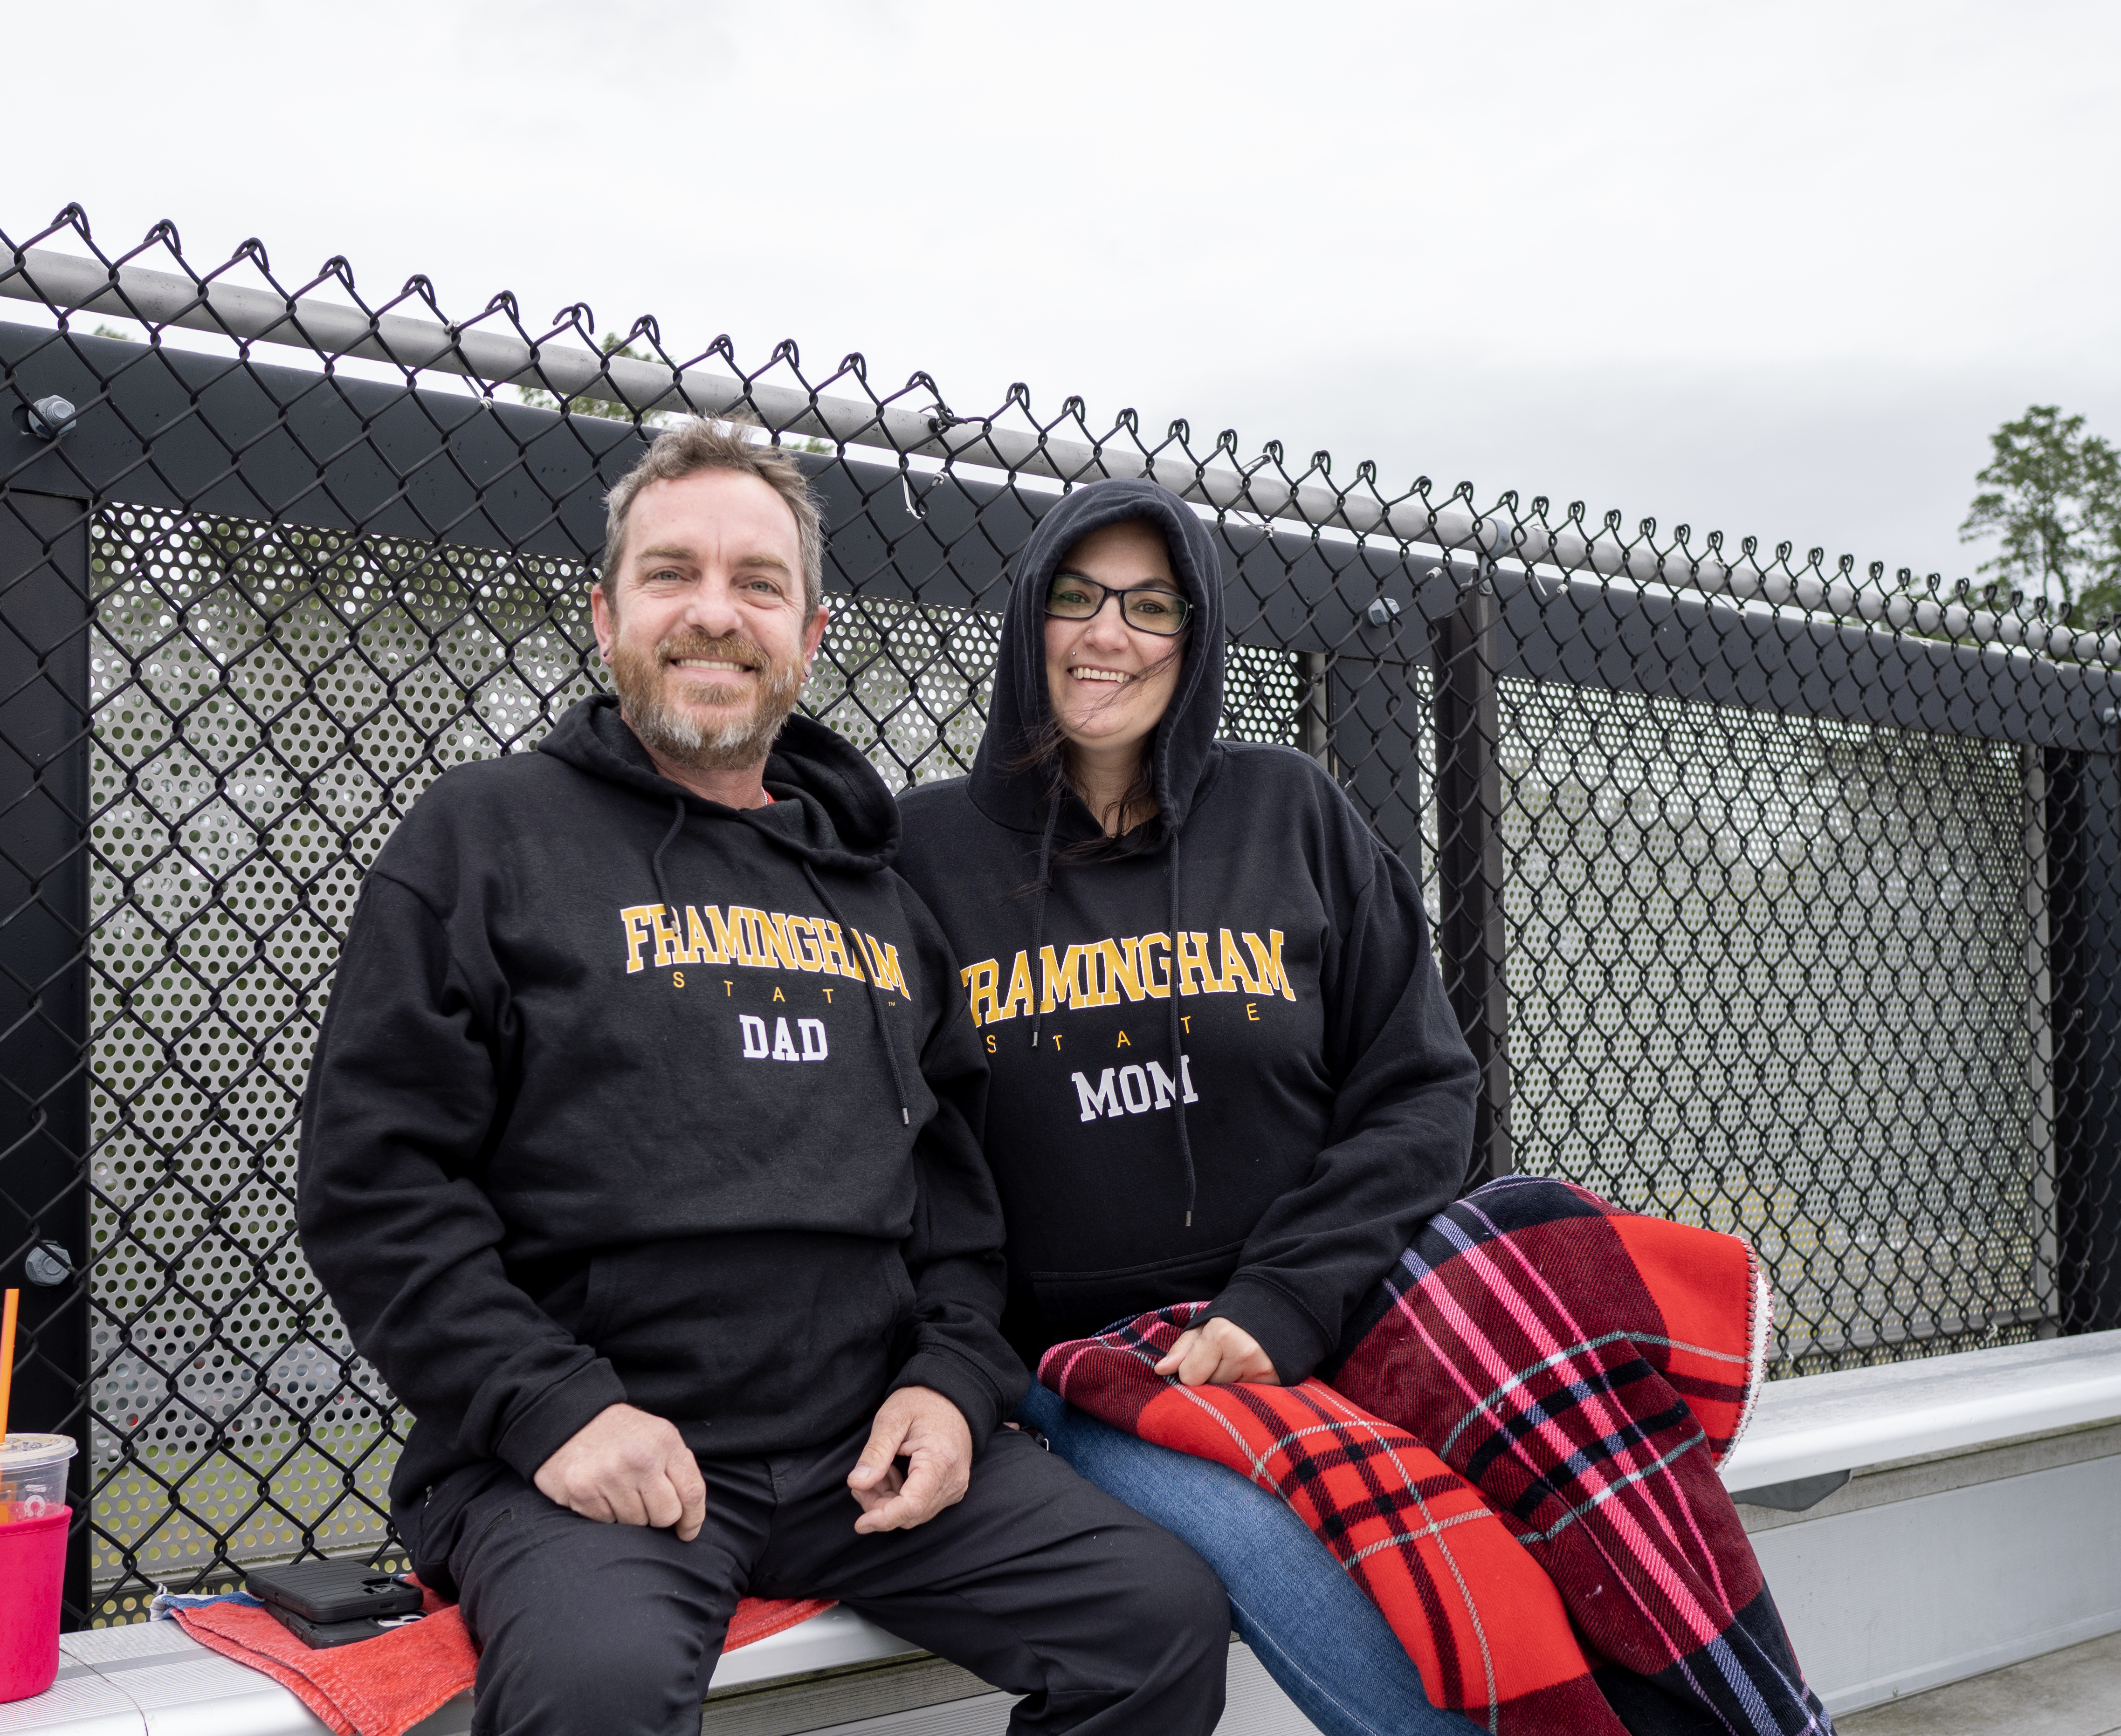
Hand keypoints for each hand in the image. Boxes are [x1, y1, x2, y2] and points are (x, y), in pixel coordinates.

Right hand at [533, 1403, 707, 1540]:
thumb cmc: (621, 1433)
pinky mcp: (582, 1490)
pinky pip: (606, 1523)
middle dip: (659, 1516)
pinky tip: (601, 1492)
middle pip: (666, 1515)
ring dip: (630, 1514)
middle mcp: (639, 1458)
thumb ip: (678, 1468)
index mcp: (664, 1441)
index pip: (692, 1492)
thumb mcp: (658, 1436)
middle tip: (645, 1501)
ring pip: (636, 1523)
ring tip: (619, 1490)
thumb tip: (690, 1514)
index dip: (693, 1520)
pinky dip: (606, 1514)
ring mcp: (609, 1475)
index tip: (687, 1532)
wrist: (570, 1418)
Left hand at [846, 1386, 972, 1533]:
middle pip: (910, 1514)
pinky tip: (892, 1474)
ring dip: (888, 1501)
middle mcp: (953, 1480)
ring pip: (914, 1514)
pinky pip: (922, 1505)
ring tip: (878, 1471)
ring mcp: (955, 1486)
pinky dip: (900, 1497)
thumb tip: (857, 1483)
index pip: (911, 1505)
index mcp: (940, 1461)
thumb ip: (875, 1452)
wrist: (953, 1396)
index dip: (883, 1518)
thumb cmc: (922, 1402)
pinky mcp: (951, 1488)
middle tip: (861, 1482)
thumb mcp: (892, 1418)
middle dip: (879, 1506)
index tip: (860, 1523)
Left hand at [1154, 1318, 1279, 1386]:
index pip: (1189, 1377)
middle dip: (1211, 1376)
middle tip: (1224, 1357)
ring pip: (1227, 1395)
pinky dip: (1245, 1389)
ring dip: (1228, 1383)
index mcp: (1222, 1334)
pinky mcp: (1277, 1382)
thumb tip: (1160, 1370)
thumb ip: (1181, 1349)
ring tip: (1238, 1362)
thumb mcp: (1204, 1325)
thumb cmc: (1235, 1317)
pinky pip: (1247, 1397)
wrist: (1280, 1309)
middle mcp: (1244, 1353)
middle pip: (1209, 1386)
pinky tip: (1250, 1371)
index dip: (1190, 1369)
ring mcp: (1263, 1370)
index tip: (1201, 1357)